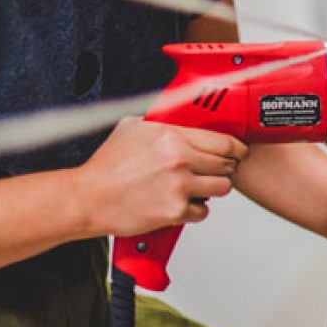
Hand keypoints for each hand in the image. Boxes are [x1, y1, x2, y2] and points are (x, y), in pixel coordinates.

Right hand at [72, 117, 247, 236]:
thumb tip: (178, 115)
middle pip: (227, 164)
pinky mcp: (174, 211)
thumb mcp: (132, 128)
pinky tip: (182, 203)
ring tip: (200, 187)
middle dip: (226, 167)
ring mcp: (179, 186)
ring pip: (222, 188)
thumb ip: (161, 122)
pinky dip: (196, 210)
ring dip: (214, 188)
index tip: (238, 151)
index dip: (236, 147)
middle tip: (216, 170)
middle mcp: (179, 160)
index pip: (224, 141)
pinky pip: (203, 211)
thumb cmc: (106, 167)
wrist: (88, 198)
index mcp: (172, 136)